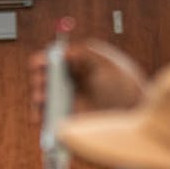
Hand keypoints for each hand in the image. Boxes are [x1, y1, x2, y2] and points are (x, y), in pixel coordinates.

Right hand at [29, 39, 146, 115]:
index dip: (43, 60)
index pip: (53, 60)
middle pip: (45, 77)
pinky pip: (47, 116)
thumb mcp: (106, 63)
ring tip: (40, 98)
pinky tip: (39, 116)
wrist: (132, 111)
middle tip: (40, 82)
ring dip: (37, 97)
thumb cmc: (123, 84)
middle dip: (39, 78)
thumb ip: (85, 53)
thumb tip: (63, 51)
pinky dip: (40, 116)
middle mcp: (69, 81)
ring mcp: (66, 100)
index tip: (38, 63)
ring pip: (43, 97)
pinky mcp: (66, 117)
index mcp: (77, 65)